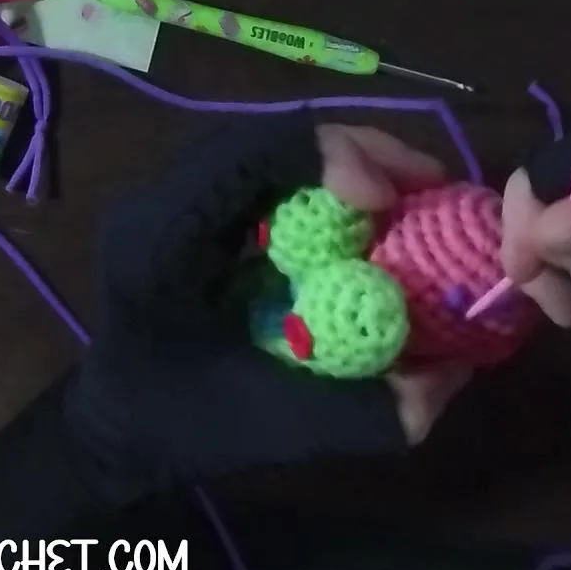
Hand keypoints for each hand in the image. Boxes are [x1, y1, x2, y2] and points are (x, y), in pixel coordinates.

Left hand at [75, 116, 466, 494]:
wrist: (115, 434)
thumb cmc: (179, 429)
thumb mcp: (275, 429)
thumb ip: (365, 412)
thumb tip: (455, 373)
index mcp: (163, 239)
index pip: (248, 153)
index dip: (331, 156)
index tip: (389, 204)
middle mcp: (162, 201)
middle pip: (269, 135)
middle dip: (360, 152)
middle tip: (429, 186)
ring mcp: (176, 199)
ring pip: (274, 147)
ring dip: (349, 163)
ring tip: (411, 194)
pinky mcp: (197, 211)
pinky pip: (270, 174)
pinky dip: (327, 183)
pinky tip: (370, 215)